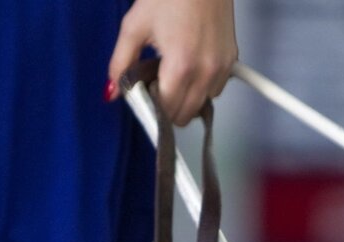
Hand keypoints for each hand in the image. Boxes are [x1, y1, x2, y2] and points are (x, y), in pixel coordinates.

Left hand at [107, 0, 236, 126]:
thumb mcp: (135, 25)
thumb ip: (121, 63)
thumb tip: (112, 90)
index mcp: (181, 66)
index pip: (165, 112)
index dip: (151, 107)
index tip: (144, 96)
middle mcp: (205, 72)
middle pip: (184, 116)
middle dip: (168, 106)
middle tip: (156, 82)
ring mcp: (221, 68)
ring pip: (201, 106)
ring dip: (186, 98)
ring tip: (174, 71)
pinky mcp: (231, 62)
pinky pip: (215, 90)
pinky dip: (202, 86)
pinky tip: (190, 66)